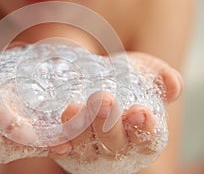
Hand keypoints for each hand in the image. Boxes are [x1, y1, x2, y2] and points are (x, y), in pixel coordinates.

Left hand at [48, 52, 182, 172]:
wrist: (99, 79)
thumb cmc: (128, 81)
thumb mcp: (148, 75)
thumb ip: (164, 80)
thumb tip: (171, 84)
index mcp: (141, 136)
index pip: (147, 140)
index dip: (145, 129)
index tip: (140, 111)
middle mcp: (116, 148)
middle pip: (113, 143)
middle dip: (108, 124)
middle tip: (103, 100)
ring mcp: (90, 149)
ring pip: (85, 147)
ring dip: (80, 130)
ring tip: (73, 108)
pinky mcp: (68, 147)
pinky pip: (63, 151)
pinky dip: (59, 147)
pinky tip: (57, 142)